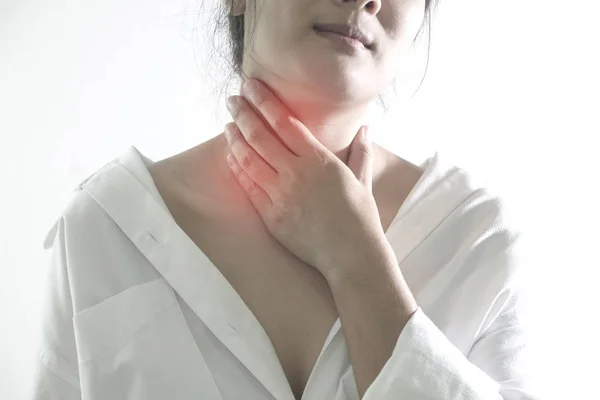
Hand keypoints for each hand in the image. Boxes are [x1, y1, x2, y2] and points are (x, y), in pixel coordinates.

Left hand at [223, 78, 386, 278]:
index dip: (265, 102)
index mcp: (319, 160)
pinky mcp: (270, 215)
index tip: (252, 87)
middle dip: (243, 114)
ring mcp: (280, 195)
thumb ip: (362, 151)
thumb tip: (366, 128)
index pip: (285, 122)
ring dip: (235, 138)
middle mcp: (296, 173)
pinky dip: (237, 168)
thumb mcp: (363, 180)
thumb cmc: (360, 218)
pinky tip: (231, 156)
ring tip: (228, 124)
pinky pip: (248, 187)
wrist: (351, 255)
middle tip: (232, 99)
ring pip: (249, 159)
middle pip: (261, 136)